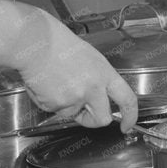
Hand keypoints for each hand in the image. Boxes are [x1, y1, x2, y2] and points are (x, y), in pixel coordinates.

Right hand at [18, 19, 140, 131]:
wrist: (36, 42)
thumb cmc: (58, 43)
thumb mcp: (89, 57)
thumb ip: (97, 78)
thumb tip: (98, 95)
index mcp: (104, 73)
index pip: (127, 99)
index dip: (130, 116)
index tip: (127, 125)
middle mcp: (93, 88)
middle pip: (102, 119)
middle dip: (94, 120)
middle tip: (84, 113)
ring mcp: (74, 98)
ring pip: (74, 115)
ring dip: (66, 106)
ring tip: (56, 83)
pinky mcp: (56, 105)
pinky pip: (56, 111)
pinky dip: (51, 102)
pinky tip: (46, 85)